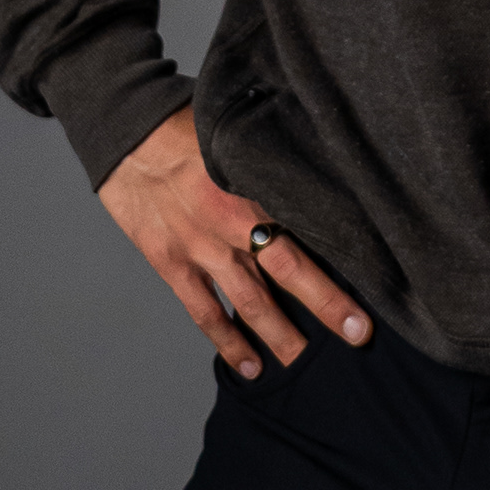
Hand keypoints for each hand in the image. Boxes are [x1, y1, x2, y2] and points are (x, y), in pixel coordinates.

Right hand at [98, 106, 371, 377]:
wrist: (126, 134)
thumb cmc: (185, 123)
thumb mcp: (237, 133)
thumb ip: (272, 158)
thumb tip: (319, 166)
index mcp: (253, 185)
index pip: (306, 232)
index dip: (335, 264)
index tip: (364, 285)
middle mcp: (230, 223)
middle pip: (287, 273)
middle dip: (324, 308)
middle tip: (355, 336)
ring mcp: (200, 248)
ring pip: (249, 302)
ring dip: (278, 334)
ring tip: (304, 360)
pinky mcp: (171, 264)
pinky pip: (204, 312)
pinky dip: (227, 342)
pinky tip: (249, 365)